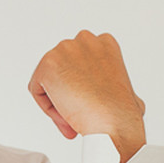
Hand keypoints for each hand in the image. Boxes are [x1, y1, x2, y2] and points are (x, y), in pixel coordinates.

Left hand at [28, 30, 146, 161]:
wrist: (114, 123)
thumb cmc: (122, 114)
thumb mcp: (126, 91)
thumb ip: (111, 84)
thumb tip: (106, 91)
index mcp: (105, 43)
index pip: (79, 63)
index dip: (82, 87)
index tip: (89, 103)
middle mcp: (84, 40)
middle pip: (62, 69)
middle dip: (67, 92)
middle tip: (79, 113)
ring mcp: (65, 49)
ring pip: (49, 80)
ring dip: (57, 101)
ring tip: (75, 116)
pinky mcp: (48, 65)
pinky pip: (37, 89)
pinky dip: (47, 106)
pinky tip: (66, 113)